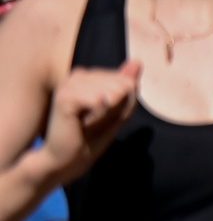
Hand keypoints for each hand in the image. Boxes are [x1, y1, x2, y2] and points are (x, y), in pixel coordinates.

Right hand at [39, 61, 140, 181]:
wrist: (68, 160)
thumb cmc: (92, 137)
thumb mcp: (118, 111)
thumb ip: (126, 87)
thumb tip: (138, 61)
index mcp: (89, 76)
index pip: (128, 82)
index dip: (126, 106)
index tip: (105, 116)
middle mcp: (78, 75)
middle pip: (124, 86)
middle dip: (119, 110)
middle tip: (96, 122)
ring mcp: (70, 84)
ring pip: (114, 92)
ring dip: (108, 115)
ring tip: (88, 123)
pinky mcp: (65, 97)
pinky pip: (100, 101)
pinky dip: (99, 117)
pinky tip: (84, 123)